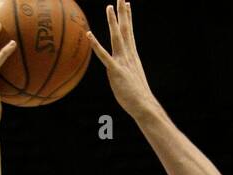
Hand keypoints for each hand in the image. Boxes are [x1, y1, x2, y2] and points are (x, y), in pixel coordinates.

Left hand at [87, 1, 155, 119]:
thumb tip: (124, 76)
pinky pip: (104, 56)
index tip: (127, 4)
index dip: (128, 18)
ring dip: (112, 21)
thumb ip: (126, 75)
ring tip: (109, 6)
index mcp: (132, 57)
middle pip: (125, 30)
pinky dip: (96, 45)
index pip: (129, 33)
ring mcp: (122, 62)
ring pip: (117, 37)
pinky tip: (89, 35)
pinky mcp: (115, 71)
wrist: (144, 106)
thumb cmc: (138, 99)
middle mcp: (128, 55)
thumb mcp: (132, 82)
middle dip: (123, 13)